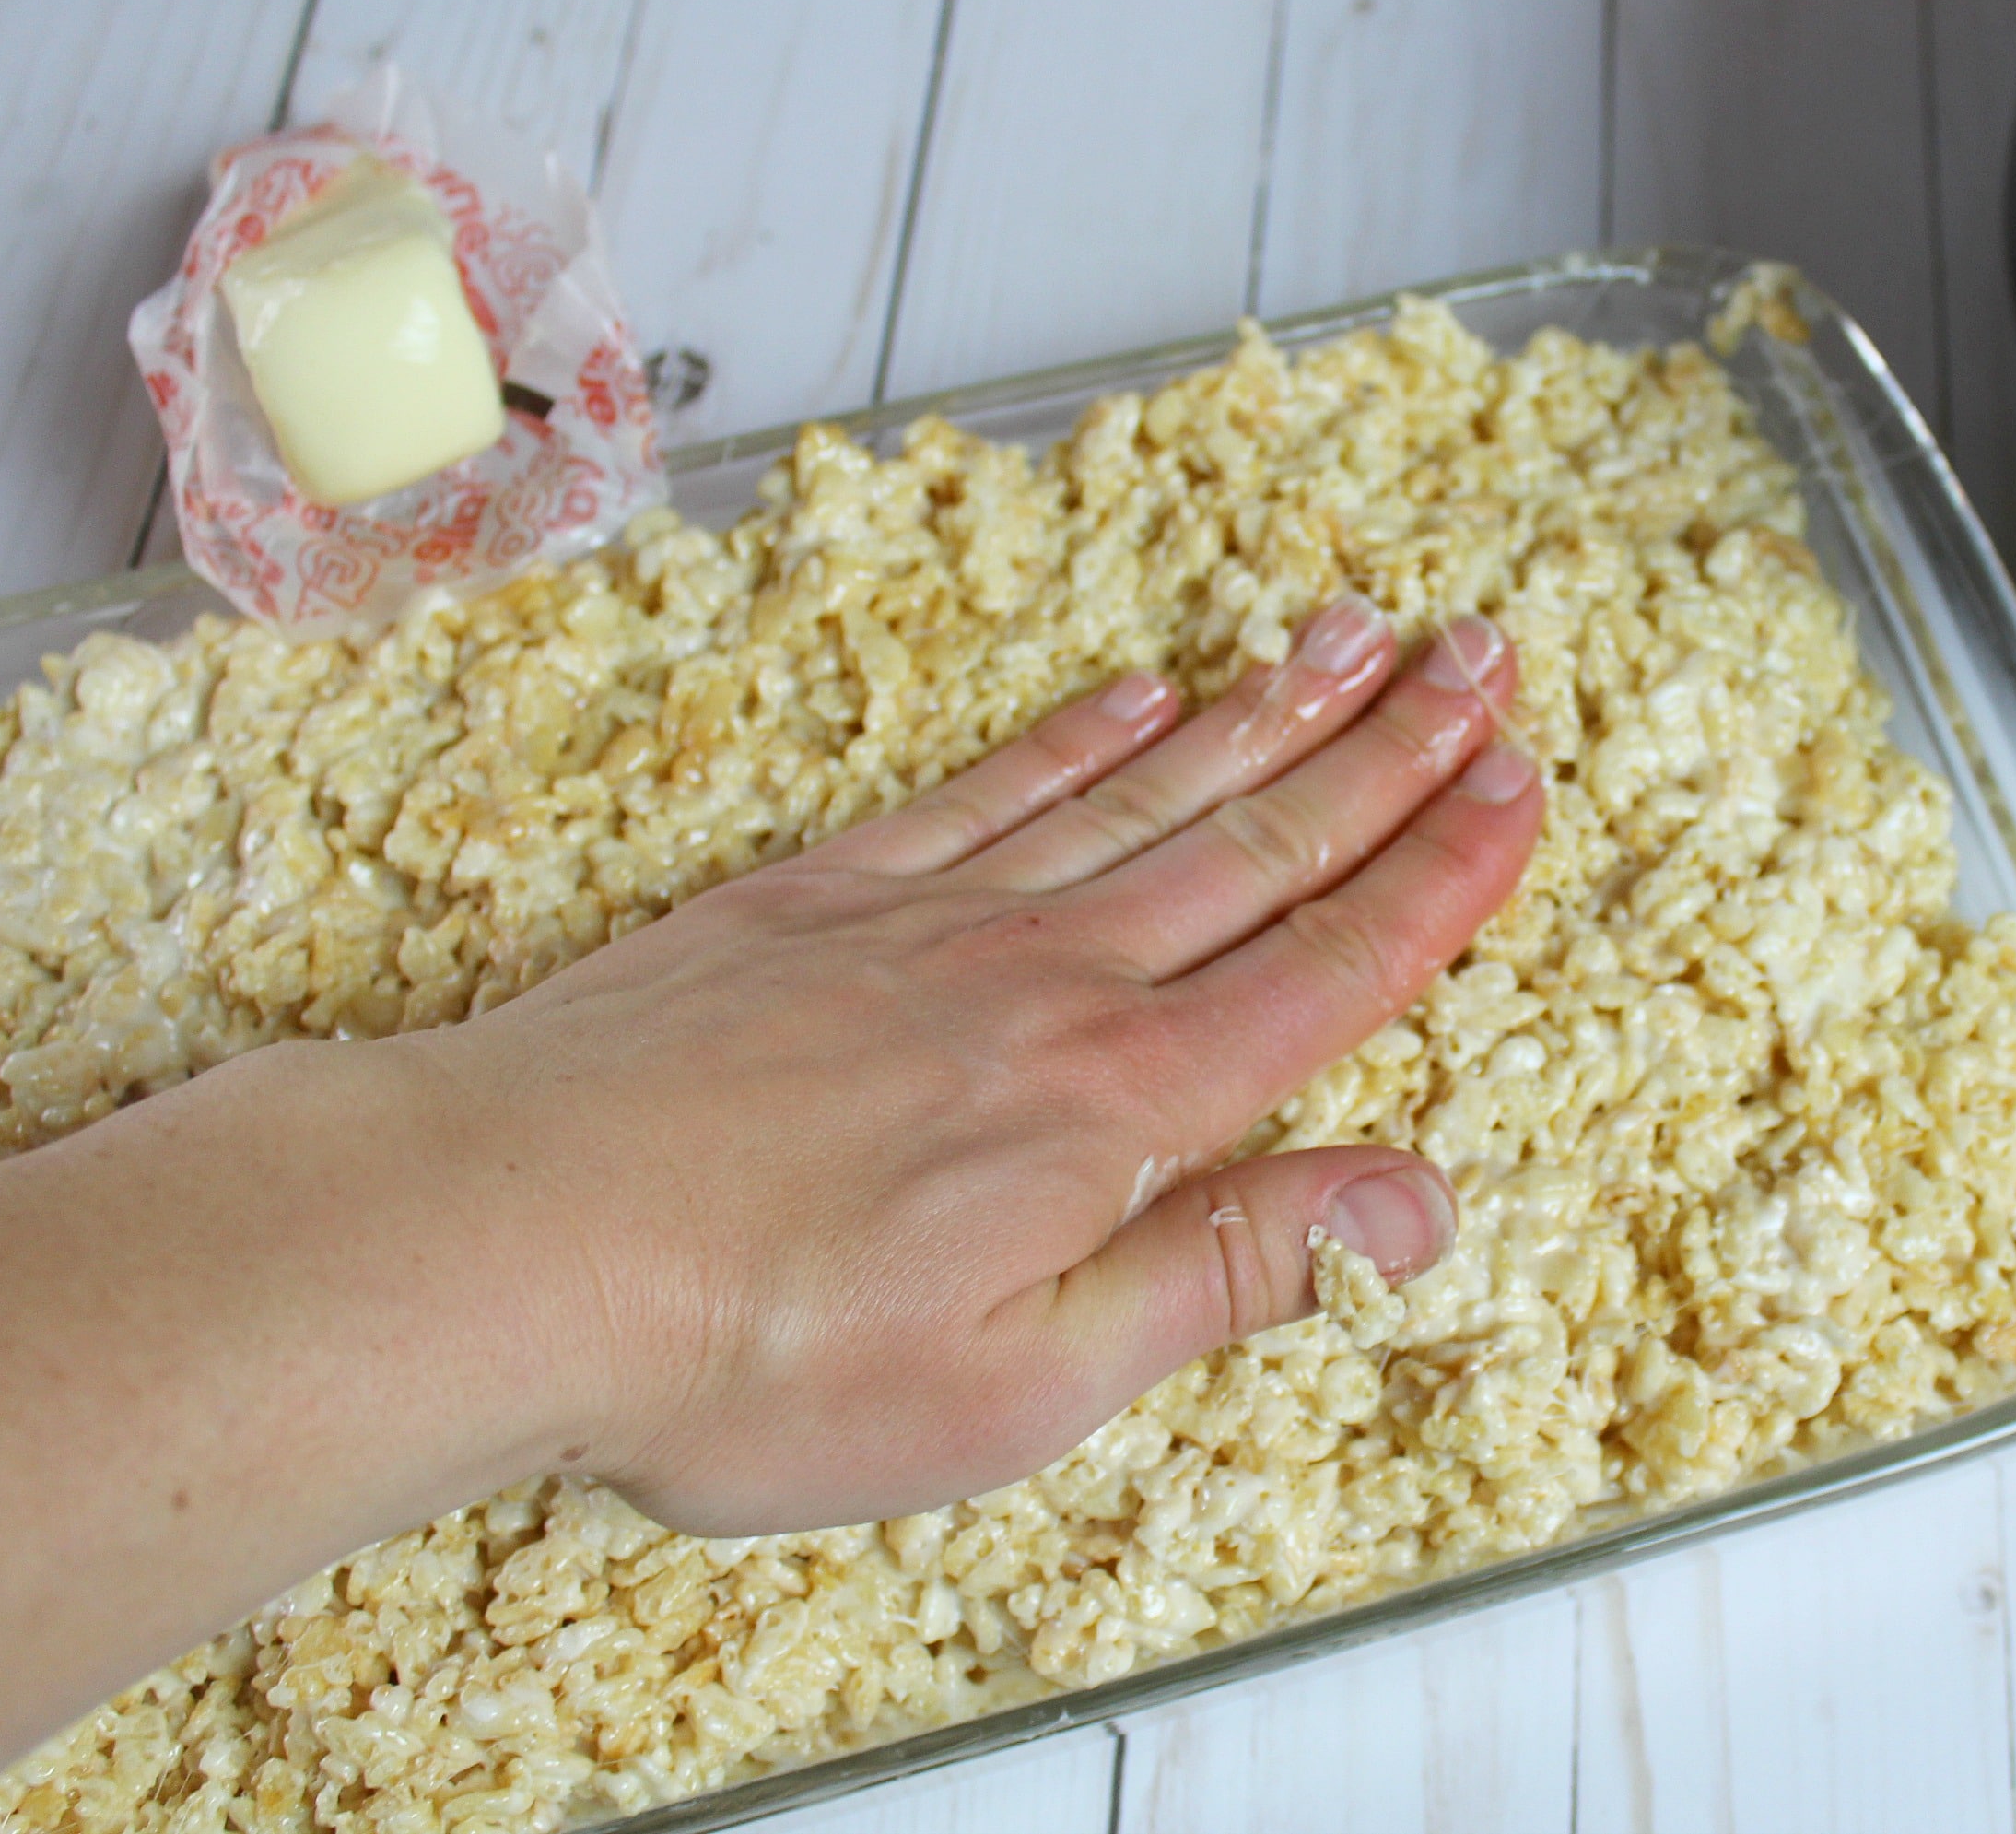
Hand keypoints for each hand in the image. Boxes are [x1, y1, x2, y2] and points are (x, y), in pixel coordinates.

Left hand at [385, 595, 1540, 1533]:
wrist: (493, 1237)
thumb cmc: (746, 1351)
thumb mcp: (1016, 1383)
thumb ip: (1225, 1272)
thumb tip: (1417, 1204)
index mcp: (1120, 1104)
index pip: (1333, 965)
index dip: (1442, 872)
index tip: (1522, 782)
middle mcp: (1048, 980)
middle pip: (1261, 844)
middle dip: (1390, 751)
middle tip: (1481, 652)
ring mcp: (927, 921)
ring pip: (1141, 791)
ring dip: (1264, 713)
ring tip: (1351, 632)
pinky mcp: (813, 902)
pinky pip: (984, 792)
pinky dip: (1077, 737)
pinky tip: (1138, 692)